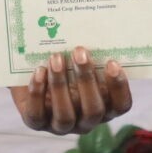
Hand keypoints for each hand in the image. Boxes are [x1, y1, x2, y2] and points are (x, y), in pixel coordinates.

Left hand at [10, 47, 131, 134]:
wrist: (30, 72)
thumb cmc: (65, 63)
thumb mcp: (79, 60)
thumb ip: (91, 53)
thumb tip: (97, 26)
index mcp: (104, 106)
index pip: (121, 105)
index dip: (119, 87)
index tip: (111, 62)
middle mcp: (86, 121)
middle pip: (93, 110)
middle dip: (86, 80)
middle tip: (79, 51)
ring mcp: (61, 126)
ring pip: (65, 115)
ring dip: (60, 85)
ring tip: (56, 58)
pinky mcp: (36, 123)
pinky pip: (37, 114)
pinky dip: (38, 92)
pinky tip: (39, 71)